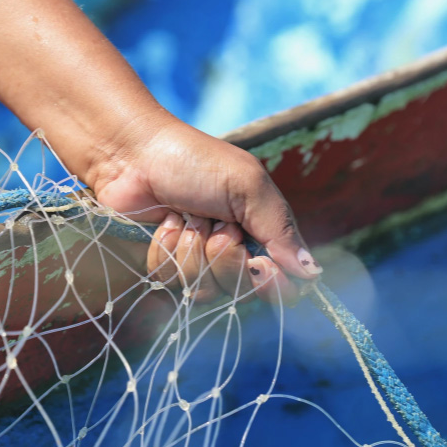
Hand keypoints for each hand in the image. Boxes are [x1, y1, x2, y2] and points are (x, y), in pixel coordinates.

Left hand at [87, 116, 322, 304]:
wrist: (133, 155)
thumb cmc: (195, 161)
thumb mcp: (248, 185)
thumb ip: (280, 229)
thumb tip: (314, 275)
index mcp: (261, 233)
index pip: (282, 284)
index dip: (271, 283)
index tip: (257, 262)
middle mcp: (233, 254)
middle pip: (241, 291)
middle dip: (224, 255)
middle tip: (213, 221)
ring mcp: (197, 263)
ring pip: (203, 290)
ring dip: (192, 249)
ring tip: (184, 216)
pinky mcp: (165, 267)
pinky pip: (170, 282)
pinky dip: (166, 250)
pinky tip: (164, 223)